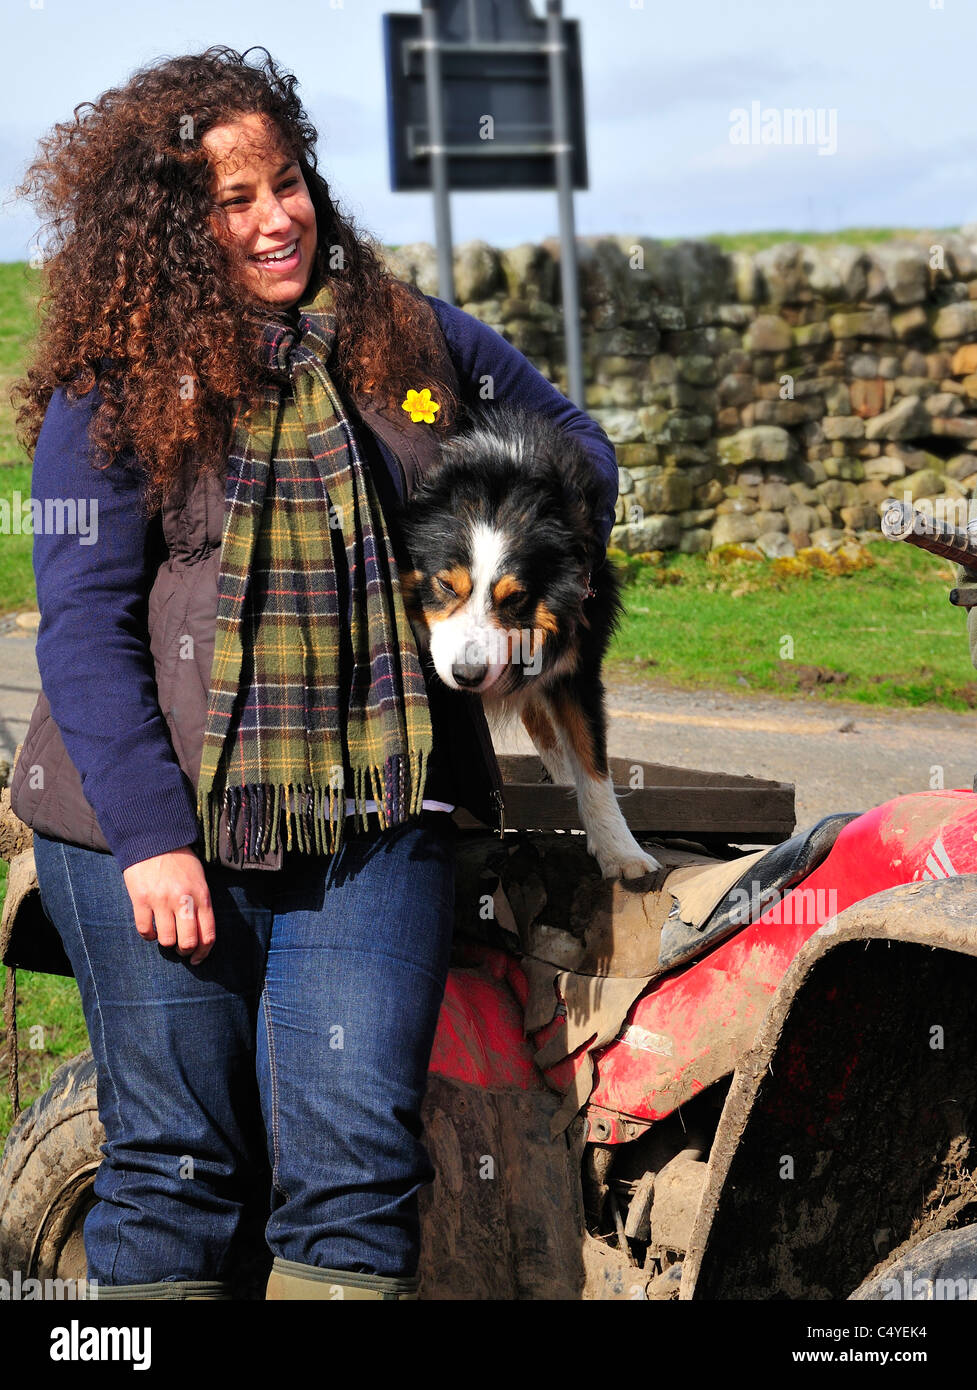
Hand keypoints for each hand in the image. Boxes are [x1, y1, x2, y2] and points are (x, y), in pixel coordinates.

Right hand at [123, 846, 215, 964]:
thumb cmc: (179, 861)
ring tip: (165, 936)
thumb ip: (201, 904)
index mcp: (201, 895)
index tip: (197, 958)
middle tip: (180, 948)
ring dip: (166, 943)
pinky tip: (151, 930)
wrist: (154, 839)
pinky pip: (145, 930)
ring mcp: (161, 900)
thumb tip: (201, 934)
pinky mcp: (141, 899)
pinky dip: (148, 935)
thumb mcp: (199, 879)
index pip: (208, 934)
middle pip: (188, 942)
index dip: (204, 952)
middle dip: (185, 951)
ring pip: (166, 940)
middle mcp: (183, 900)